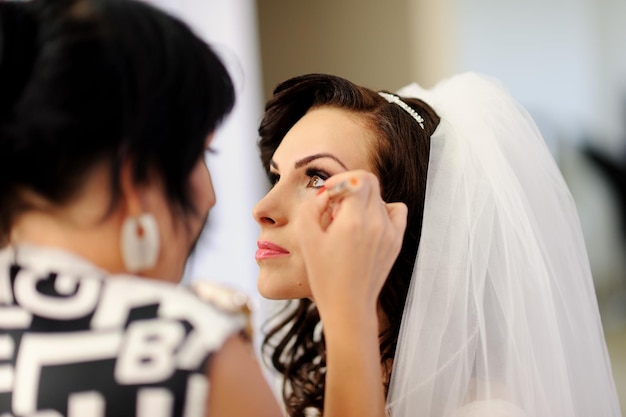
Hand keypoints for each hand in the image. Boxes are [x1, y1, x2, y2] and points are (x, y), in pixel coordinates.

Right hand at [293, 170, 407, 320]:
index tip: (329, 193)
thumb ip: (312, 207)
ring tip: (349, 222)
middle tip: (335, 209)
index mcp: (353, 221)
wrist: (349, 306)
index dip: (340, 180)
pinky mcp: (396, 241)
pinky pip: (396, 211)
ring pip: (379, 197)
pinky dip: (383, 210)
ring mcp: (390, 232)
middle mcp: (376, 223)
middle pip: (370, 183)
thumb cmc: (325, 276)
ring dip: (363, 201)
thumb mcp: (307, 239)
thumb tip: (326, 194)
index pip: (357, 178)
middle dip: (349, 188)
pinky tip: (368, 224)